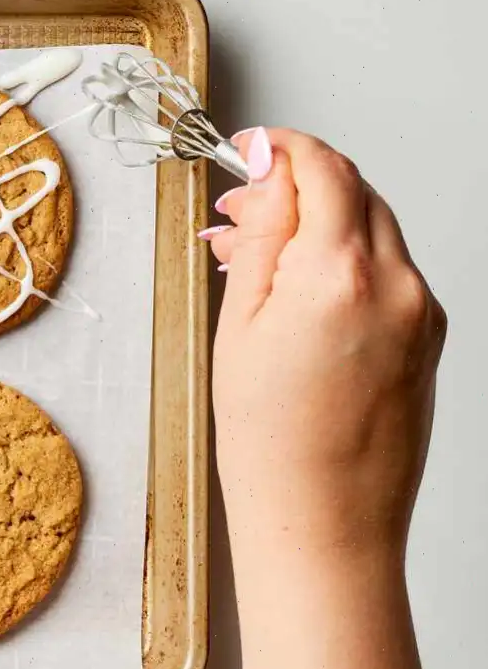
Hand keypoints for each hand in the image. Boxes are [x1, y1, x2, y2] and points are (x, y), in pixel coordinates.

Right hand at [205, 128, 446, 573]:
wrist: (324, 521)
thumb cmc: (272, 444)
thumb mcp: (239, 325)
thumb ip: (261, 238)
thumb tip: (267, 180)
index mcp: (340, 272)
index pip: (323, 168)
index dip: (280, 147)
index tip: (247, 150)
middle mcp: (396, 282)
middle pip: (355, 191)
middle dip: (297, 185)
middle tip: (238, 208)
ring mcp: (421, 310)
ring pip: (373, 228)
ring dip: (320, 222)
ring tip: (256, 260)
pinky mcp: (429, 337)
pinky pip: (388, 271)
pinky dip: (344, 261)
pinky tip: (295, 294)